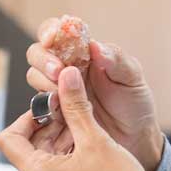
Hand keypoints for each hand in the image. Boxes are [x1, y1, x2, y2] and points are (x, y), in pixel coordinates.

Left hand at [0, 67, 170, 170]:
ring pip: (43, 161)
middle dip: (50, 126)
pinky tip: (90, 149)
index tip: (52, 107)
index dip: (27, 117)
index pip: (9, 138)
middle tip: (74, 112)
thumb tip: (66, 75)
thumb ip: (75, 105)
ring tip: (86, 130)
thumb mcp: (96, 139)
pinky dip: (66, 158)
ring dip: (60, 141)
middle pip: (28, 148)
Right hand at [26, 17, 164, 170]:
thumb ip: (116, 60)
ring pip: (34, 76)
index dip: (51, 30)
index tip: (53, 38)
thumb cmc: (135, 103)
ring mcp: (58, 90)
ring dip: (44, 82)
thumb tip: (95, 45)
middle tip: (58, 71)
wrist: (135, 139)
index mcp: (85, 52)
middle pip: (38, 52)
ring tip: (63, 94)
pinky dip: (44, 106)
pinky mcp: (54, 112)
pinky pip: (38, 105)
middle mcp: (67, 68)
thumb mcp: (133, 78)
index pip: (59, 31)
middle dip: (43, 59)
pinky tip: (60, 112)